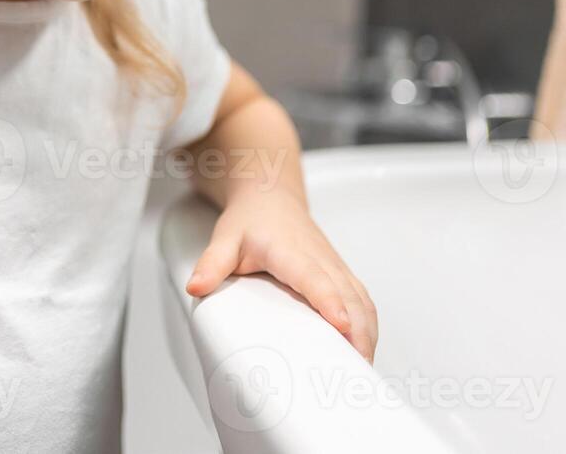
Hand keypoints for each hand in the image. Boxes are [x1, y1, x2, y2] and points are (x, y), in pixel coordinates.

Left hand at [184, 190, 377, 362]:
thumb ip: (212, 263)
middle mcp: (320, 258)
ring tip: (363, 368)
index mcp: (291, 251)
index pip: (314, 278)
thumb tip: (196, 287)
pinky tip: (365, 348)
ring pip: (360, 299)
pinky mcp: (341, 272)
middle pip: (347, 295)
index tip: (341, 324)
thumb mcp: (225, 239)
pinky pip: (362, 299)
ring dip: (367, 332)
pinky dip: (368, 324)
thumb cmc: (250, 220)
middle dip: (357, 331)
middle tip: (356, 369)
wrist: (271, 196)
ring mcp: (334, 265)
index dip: (329, 301)